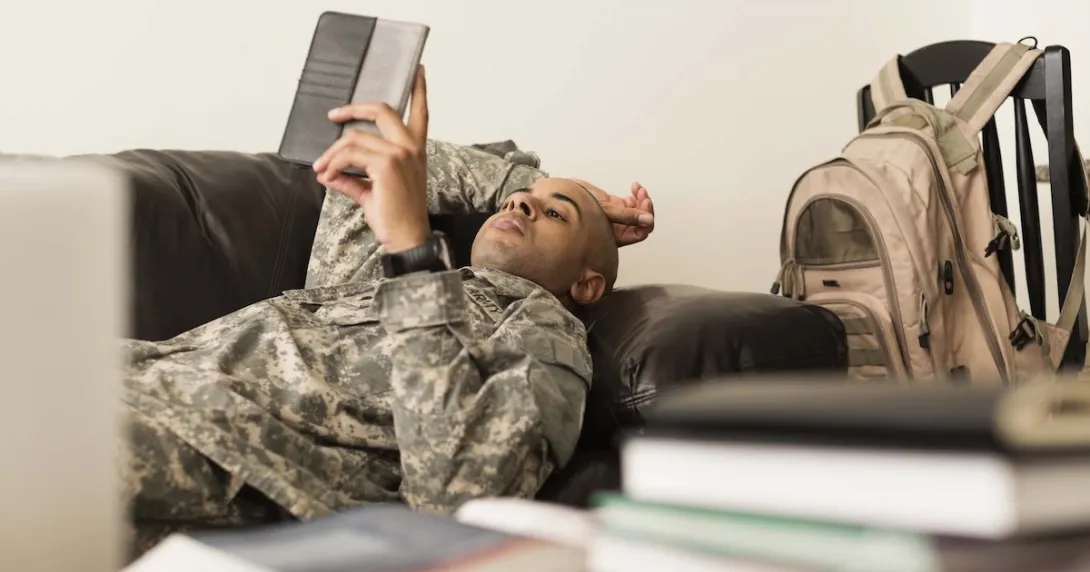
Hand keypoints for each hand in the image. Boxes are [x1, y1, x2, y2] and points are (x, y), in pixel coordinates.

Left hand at [313, 66, 430, 252]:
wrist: (406, 238)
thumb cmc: (396, 217)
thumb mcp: (373, 191)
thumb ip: (352, 178)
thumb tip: (327, 172)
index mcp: (416, 150)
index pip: (421, 113)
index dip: (419, 91)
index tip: (419, 72)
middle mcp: (412, 148)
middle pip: (382, 110)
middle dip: (354, 109)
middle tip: (334, 115)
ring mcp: (400, 154)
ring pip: (355, 138)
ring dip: (332, 152)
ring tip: (322, 168)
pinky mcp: (386, 164)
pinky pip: (349, 155)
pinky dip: (333, 164)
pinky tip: (327, 175)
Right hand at [572, 178, 655, 246]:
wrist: (561, 196)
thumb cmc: (575, 207)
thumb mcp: (604, 210)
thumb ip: (627, 216)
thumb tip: (648, 220)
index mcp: (615, 237)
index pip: (640, 233)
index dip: (646, 220)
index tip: (644, 205)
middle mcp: (618, 229)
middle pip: (642, 223)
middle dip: (645, 208)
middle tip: (643, 196)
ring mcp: (618, 217)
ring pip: (639, 211)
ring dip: (642, 199)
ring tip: (637, 189)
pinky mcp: (615, 206)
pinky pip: (632, 202)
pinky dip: (636, 194)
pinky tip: (634, 186)